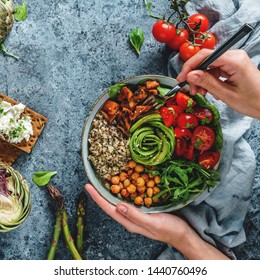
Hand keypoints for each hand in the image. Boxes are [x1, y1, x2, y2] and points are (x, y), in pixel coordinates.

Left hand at [85, 183, 228, 259]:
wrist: (182, 234)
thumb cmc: (169, 229)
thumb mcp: (153, 223)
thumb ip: (136, 216)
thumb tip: (118, 206)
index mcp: (129, 222)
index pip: (109, 209)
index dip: (97, 197)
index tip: (88, 186)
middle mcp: (129, 218)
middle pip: (110, 204)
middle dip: (99, 193)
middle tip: (92, 180)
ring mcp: (135, 214)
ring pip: (117, 201)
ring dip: (109, 191)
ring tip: (102, 181)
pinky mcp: (142, 210)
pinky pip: (128, 199)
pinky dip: (122, 191)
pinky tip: (122, 184)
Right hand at [177, 49, 259, 118]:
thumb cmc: (253, 101)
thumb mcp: (227, 95)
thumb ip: (208, 83)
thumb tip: (190, 75)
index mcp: (235, 60)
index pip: (205, 56)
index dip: (190, 66)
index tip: (181, 79)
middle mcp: (234, 56)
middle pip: (206, 60)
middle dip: (195, 75)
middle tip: (192, 90)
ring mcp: (234, 60)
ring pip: (209, 66)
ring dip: (202, 80)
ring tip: (202, 93)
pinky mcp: (233, 66)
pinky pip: (215, 70)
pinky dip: (210, 80)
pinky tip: (211, 91)